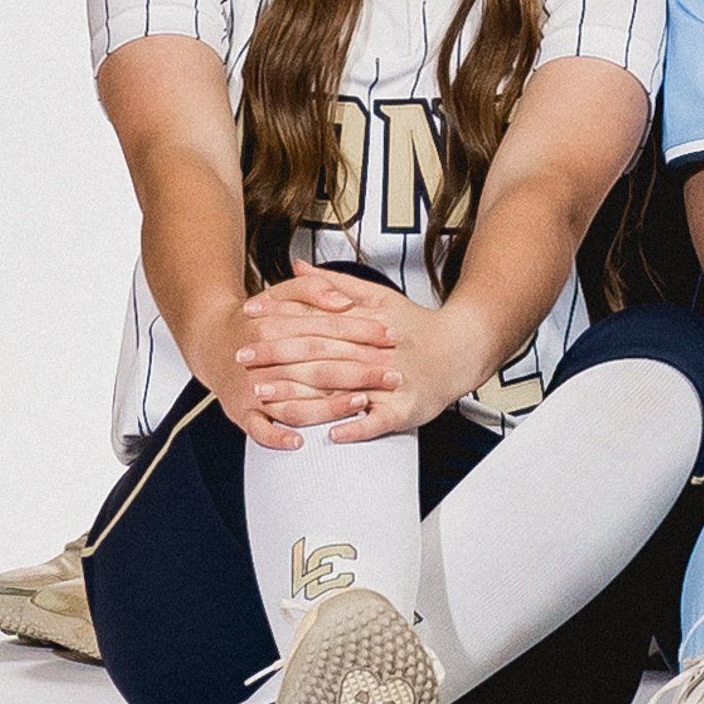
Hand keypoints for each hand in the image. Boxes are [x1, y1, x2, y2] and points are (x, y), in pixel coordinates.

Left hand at [237, 265, 485, 440]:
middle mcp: (376, 353)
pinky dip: (355, 429)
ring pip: (341, 391)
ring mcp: (392, 383)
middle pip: (321, 355)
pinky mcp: (406, 409)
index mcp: (367, 324)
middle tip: (242, 361)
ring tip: (266, 399)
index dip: (280, 320)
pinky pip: (379, 423)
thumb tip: (297, 267)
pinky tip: (329, 435)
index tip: (249, 321)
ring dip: (301, 397)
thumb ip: (334, 284)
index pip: (317, 321)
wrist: (461, 348)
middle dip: (278, 358)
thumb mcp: (377, 297)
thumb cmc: (414, 326)